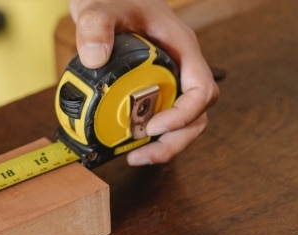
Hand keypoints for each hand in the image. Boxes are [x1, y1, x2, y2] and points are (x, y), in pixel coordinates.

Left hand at [68, 0, 218, 164]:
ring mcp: (168, 77)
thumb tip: (95, 59)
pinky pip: (160, 114)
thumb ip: (96, 28)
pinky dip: (148, 134)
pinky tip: (127, 142)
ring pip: (183, 120)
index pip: (202, 89)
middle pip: (197, 113)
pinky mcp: (152, 85)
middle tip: (145, 154)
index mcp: (180, 47)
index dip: (184, 114)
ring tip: (136, 156)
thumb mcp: (100, 8)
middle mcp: (180, 65)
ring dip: (166, 143)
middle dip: (176, 139)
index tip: (154, 126)